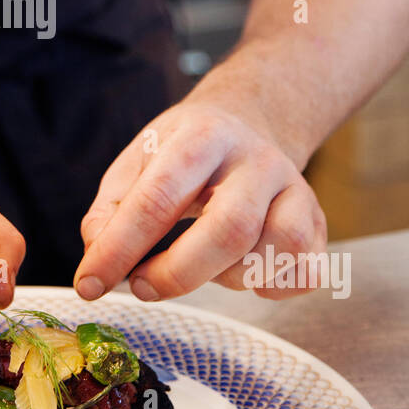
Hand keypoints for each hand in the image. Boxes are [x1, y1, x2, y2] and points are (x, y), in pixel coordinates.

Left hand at [74, 98, 328, 301]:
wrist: (250, 121)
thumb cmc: (183, 152)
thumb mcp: (137, 161)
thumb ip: (110, 209)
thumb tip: (97, 259)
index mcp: (202, 137)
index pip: (159, 197)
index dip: (120, 248)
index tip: (89, 284)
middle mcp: (257, 160)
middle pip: (229, 229)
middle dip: (177, 273)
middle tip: (142, 287)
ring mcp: (295, 189)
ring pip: (272, 253)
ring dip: (226, 278)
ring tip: (201, 263)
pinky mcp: (318, 221)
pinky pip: (304, 272)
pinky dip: (269, 287)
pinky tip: (242, 270)